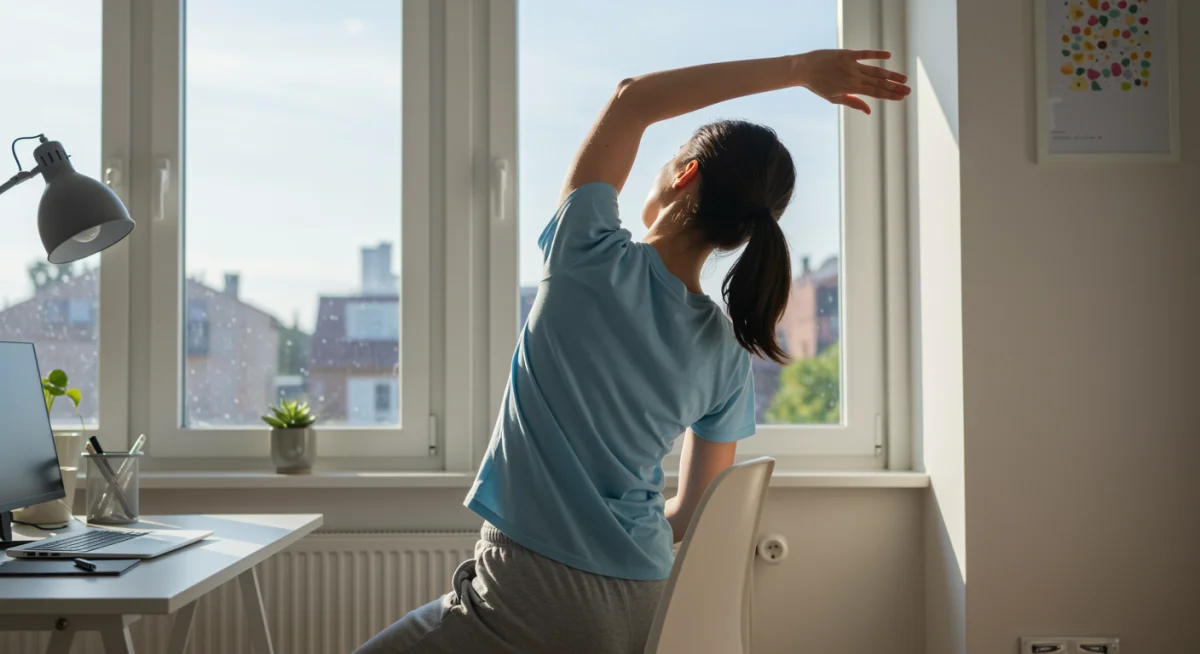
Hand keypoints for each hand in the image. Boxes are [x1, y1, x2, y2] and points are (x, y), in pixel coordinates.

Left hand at [794, 49, 910, 113]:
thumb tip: (869, 111)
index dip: (889, 95)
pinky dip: (877, 54)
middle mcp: (854, 77)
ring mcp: (851, 65)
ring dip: (891, 75)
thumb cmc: (818, 85)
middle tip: (908, 90)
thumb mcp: (834, 97)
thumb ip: (853, 102)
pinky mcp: (847, 54)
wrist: (803, 69)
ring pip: (875, 70)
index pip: (875, 93)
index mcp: (852, 89)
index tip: (901, 97)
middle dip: (895, 87)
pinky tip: (888, 56)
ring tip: (903, 78)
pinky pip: (865, 53)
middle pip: (879, 83)